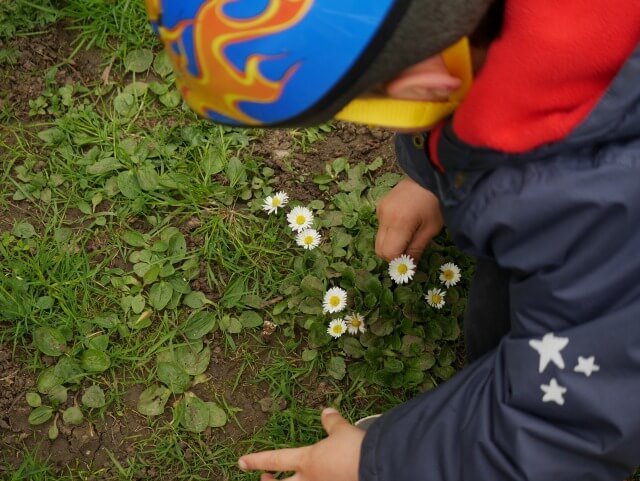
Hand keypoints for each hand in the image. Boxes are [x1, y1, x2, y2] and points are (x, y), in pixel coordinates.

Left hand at [238, 408, 363, 480]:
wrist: (377, 469)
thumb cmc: (356, 449)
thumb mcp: (343, 431)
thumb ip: (333, 423)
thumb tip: (326, 411)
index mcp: (308, 460)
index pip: (275, 459)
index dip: (256, 460)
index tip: (240, 463)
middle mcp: (310, 480)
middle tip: (263, 478)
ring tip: (286, 479)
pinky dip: (318, 480)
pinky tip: (325, 477)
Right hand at [375, 176, 443, 260]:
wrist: (429, 175)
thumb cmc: (436, 203)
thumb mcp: (431, 229)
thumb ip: (416, 249)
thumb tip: (409, 268)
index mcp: (399, 223)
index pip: (389, 253)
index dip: (398, 261)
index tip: (410, 262)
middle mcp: (384, 217)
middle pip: (380, 249)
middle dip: (393, 255)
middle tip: (409, 252)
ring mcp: (380, 210)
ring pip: (379, 239)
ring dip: (391, 244)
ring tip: (408, 236)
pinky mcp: (380, 205)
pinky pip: (381, 227)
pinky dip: (390, 232)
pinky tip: (404, 223)